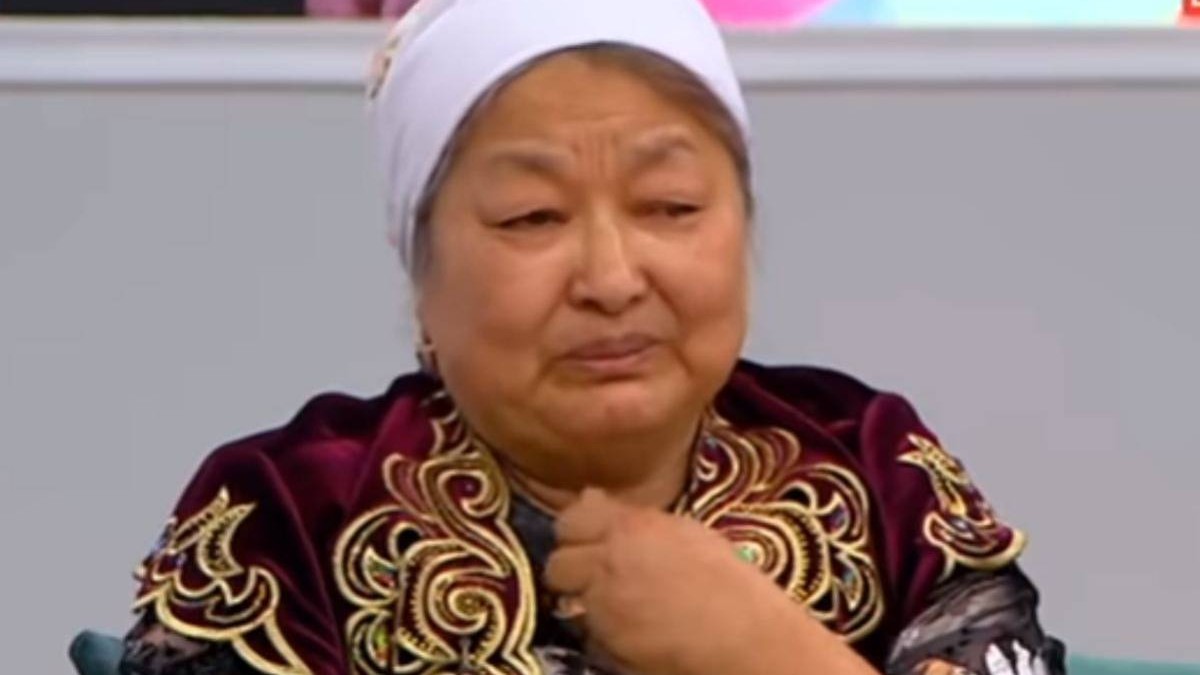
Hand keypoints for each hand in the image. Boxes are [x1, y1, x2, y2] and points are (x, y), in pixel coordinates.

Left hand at [543, 488, 801, 674]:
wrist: (744, 636)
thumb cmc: (729, 583)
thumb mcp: (685, 534)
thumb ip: (633, 518)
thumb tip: (588, 497)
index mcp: (632, 526)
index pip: (570, 520)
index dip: (576, 534)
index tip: (590, 543)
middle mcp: (609, 559)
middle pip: (557, 562)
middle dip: (571, 572)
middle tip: (596, 580)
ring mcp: (603, 603)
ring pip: (564, 600)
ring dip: (582, 603)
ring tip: (614, 609)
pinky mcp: (605, 641)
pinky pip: (585, 634)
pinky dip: (599, 635)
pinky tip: (630, 634)